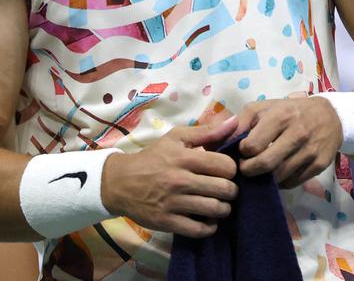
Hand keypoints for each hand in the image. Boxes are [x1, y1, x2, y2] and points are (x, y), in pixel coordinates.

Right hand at [101, 116, 239, 237]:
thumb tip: (235, 122)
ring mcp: (173, 203)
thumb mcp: (176, 137)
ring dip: (224, 209)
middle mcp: (180, 181)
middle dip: (231, 190)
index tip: (226, 172)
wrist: (119, 182)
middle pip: (224, 189)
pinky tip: (208, 220)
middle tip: (227, 190)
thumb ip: (207, 131)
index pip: (226, 166)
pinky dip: (209, 227)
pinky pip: (198, 230)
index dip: (232, 169)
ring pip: (214, 209)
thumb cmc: (152, 158)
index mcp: (185, 158)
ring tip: (220, 205)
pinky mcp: (166, 222)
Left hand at [234, 97, 342, 187]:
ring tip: (260, 171)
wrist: (331, 117)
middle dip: (249, 171)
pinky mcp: (319, 165)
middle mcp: (297, 133)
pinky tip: (278, 173)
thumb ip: (239, 122)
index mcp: (281, 116)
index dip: (242, 152)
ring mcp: (310, 151)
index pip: (252, 146)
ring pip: (278, 177)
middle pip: (264, 164)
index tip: (244, 150)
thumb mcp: (264, 108)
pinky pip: (292, 183)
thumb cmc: (290, 111)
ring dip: (264, 178)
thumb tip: (213, 142)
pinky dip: (281, 182)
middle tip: (246, 168)